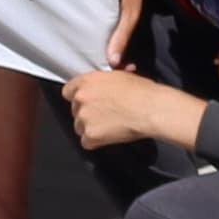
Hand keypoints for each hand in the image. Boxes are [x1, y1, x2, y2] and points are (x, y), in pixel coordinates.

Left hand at [60, 62, 203, 156]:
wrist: (150, 109)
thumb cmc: (141, 91)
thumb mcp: (119, 76)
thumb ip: (103, 82)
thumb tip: (106, 85)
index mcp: (86, 81)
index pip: (68, 91)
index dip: (78, 98)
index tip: (87, 102)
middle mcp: (81, 99)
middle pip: (75, 110)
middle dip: (86, 113)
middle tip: (103, 115)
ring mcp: (84, 118)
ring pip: (79, 127)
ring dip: (90, 128)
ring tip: (108, 127)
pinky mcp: (91, 135)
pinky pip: (86, 142)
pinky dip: (95, 142)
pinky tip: (108, 137)